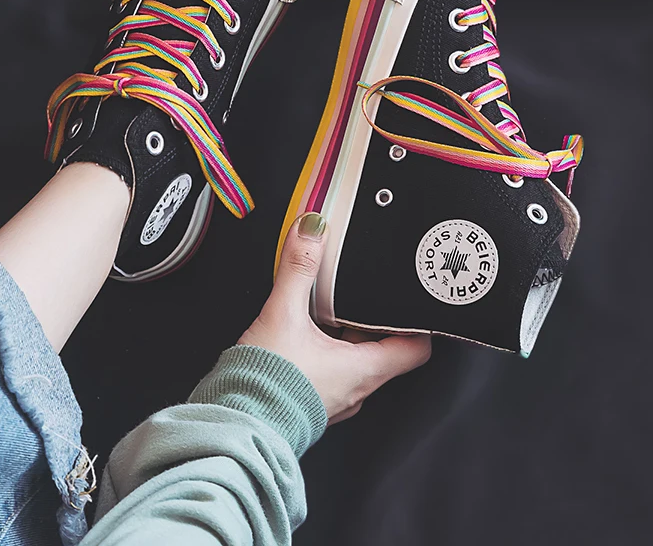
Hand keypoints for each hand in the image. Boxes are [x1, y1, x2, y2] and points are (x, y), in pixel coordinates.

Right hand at [239, 213, 431, 424]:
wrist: (234, 422)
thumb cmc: (265, 382)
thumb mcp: (283, 314)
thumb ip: (299, 268)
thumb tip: (311, 230)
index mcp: (365, 370)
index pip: (416, 350)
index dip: (419, 324)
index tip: (414, 301)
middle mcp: (356, 388)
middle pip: (383, 347)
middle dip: (373, 317)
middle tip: (366, 291)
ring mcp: (336, 397)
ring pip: (355, 358)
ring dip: (347, 332)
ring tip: (331, 305)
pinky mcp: (313, 398)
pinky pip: (331, 368)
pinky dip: (326, 346)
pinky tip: (305, 329)